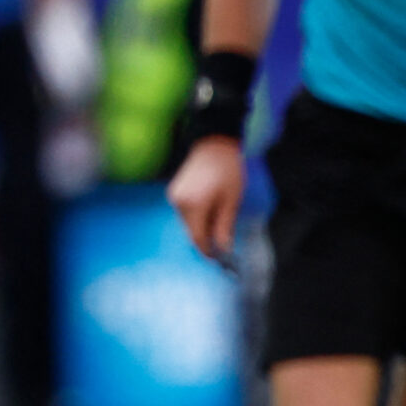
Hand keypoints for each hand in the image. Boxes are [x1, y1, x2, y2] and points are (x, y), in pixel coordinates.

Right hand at [167, 136, 245, 263]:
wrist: (215, 144)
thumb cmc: (228, 170)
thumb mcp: (231, 201)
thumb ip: (225, 226)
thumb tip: (223, 248)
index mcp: (192, 206)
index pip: (197, 238)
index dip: (208, 251)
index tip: (220, 260)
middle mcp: (178, 202)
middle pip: (191, 231)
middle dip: (206, 240)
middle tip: (223, 246)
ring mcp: (174, 196)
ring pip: (188, 222)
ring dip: (202, 228)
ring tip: (220, 227)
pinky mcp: (175, 191)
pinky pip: (186, 212)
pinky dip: (197, 217)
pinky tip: (211, 213)